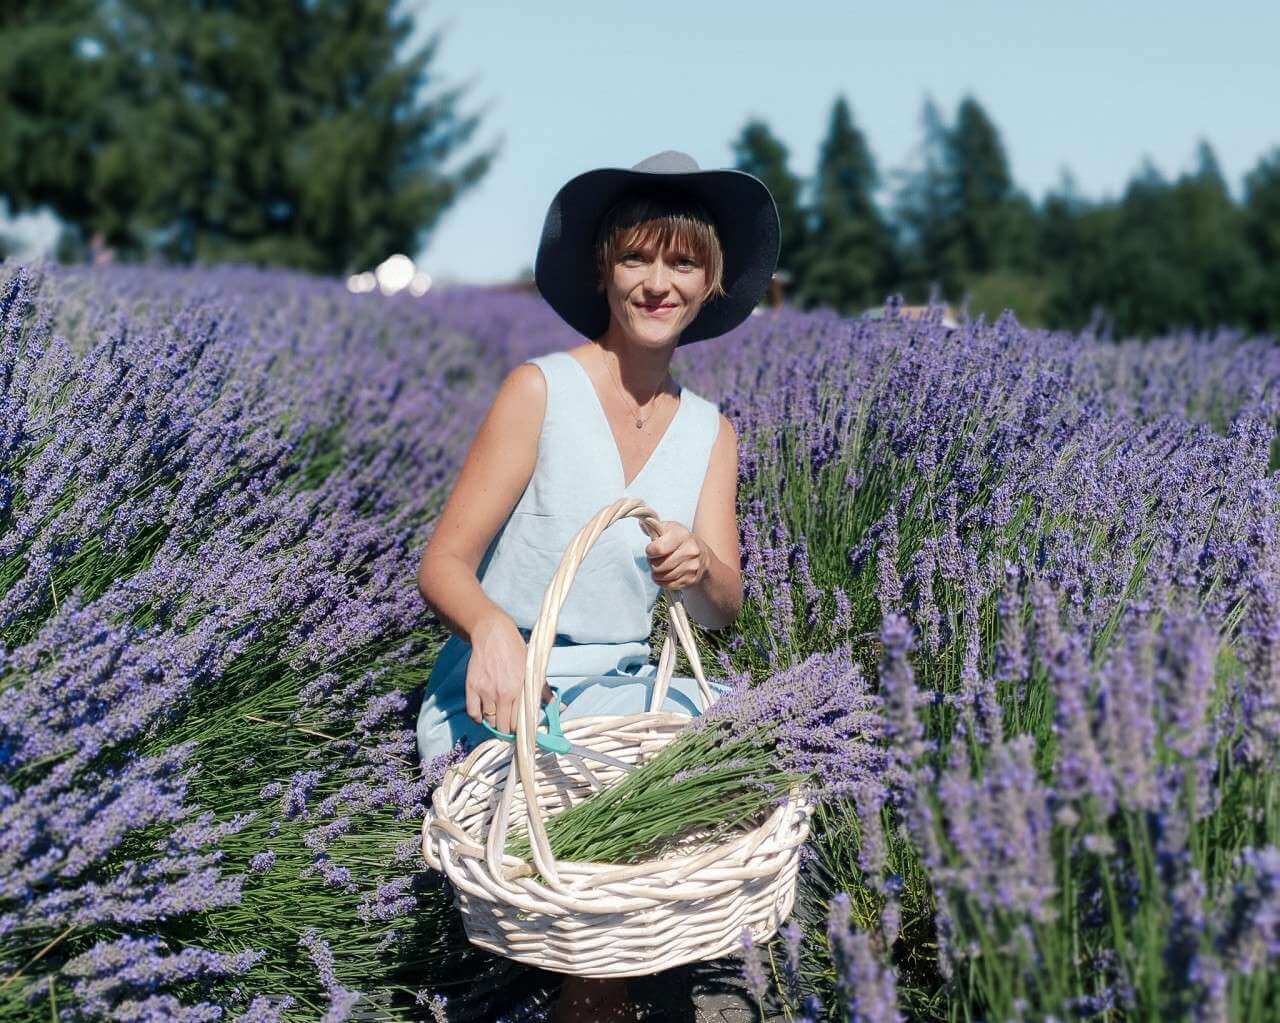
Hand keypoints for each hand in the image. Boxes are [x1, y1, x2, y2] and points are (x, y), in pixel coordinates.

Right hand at [466, 611, 553, 734]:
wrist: (494, 634)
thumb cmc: (517, 651)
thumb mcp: (533, 670)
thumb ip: (543, 690)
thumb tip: (559, 706)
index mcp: (519, 691)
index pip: (519, 724)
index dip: (520, 729)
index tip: (520, 729)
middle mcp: (502, 694)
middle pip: (503, 727)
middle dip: (507, 730)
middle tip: (508, 726)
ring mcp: (485, 691)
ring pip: (489, 721)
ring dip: (494, 723)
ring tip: (498, 718)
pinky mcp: (472, 687)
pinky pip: (473, 713)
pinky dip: (478, 718)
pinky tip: (484, 714)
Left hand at [644, 520, 709, 590]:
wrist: (702, 555)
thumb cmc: (680, 541)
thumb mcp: (669, 529)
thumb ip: (654, 526)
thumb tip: (643, 522)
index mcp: (682, 534)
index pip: (658, 549)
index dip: (650, 551)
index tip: (651, 550)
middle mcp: (690, 550)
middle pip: (659, 566)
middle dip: (652, 564)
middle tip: (654, 561)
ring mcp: (693, 566)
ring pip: (664, 577)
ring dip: (656, 575)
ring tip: (658, 569)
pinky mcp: (692, 579)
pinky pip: (670, 585)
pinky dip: (663, 582)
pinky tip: (665, 576)